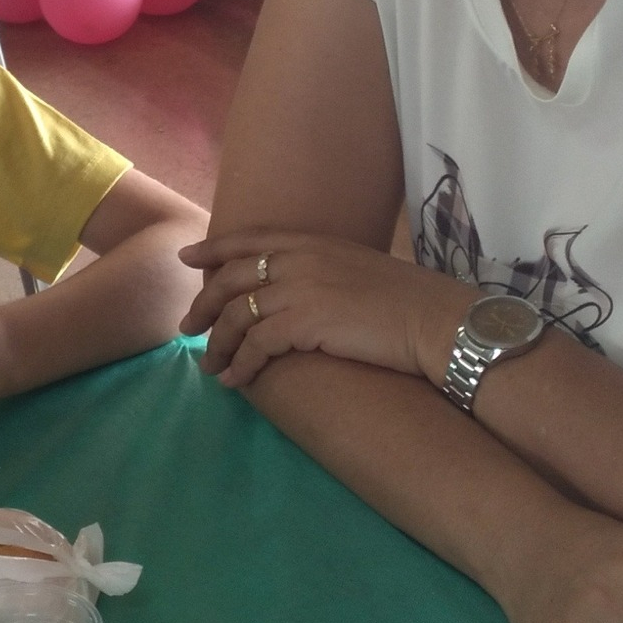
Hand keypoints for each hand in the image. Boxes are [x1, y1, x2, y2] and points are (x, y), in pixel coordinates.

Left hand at [180, 230, 473, 391]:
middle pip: (231, 278)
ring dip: (217, 345)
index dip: (214, 248)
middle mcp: (299, 259)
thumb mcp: (359, 269)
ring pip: (236, 316)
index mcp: (313, 241)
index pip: (250, 239)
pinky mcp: (303, 323)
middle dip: (203, 304)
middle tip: (186, 327)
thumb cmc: (409, 301)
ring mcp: (299, 289)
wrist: (435, 319)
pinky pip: (255, 346)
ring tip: (209, 367)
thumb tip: (304, 293)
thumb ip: (324, 271)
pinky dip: (240, 366)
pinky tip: (235, 382)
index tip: (188, 257)